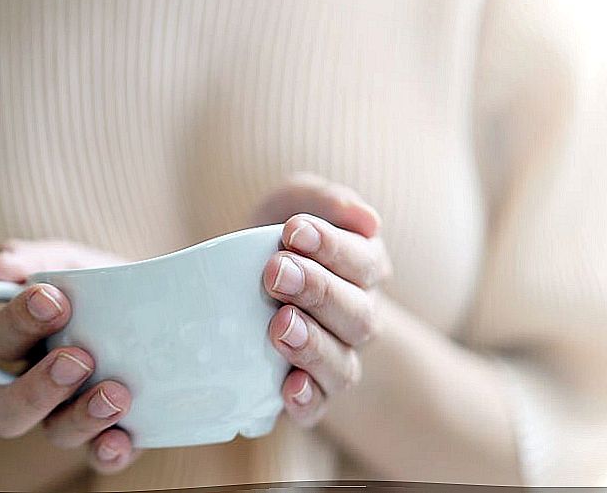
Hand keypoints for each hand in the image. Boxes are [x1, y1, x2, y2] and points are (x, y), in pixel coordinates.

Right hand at [0, 239, 140, 473]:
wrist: (165, 303)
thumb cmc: (102, 283)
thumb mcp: (72, 261)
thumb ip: (36, 258)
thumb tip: (0, 270)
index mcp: (19, 341)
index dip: (17, 322)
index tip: (54, 299)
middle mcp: (34, 385)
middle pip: (6, 409)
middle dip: (37, 388)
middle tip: (78, 359)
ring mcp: (70, 415)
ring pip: (56, 433)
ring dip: (81, 417)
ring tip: (116, 394)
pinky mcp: (110, 433)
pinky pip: (100, 457)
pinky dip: (108, 453)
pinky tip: (121, 440)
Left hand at [255, 173, 391, 426]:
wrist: (242, 286)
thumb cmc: (274, 241)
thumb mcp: (291, 204)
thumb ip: (321, 200)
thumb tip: (364, 219)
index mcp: (361, 268)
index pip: (362, 262)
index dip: (331, 246)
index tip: (292, 230)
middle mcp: (357, 317)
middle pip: (357, 314)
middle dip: (318, 291)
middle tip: (276, 272)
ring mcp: (336, 357)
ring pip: (343, 364)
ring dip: (313, 345)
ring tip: (280, 325)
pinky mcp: (307, 392)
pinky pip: (317, 406)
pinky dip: (307, 400)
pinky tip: (288, 387)